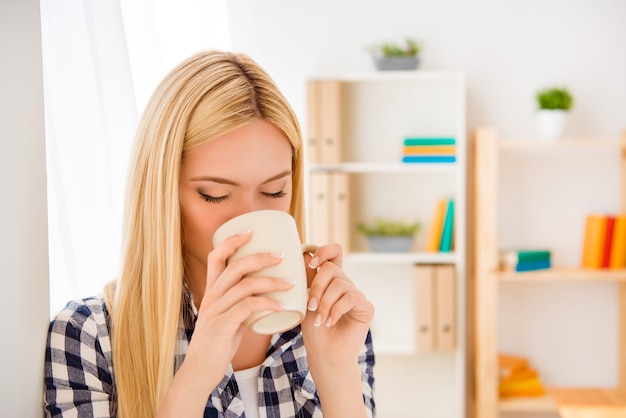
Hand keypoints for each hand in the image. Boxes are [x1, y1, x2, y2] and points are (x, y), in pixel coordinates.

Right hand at [183, 230, 291, 386]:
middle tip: (282, 255)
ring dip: (271, 281)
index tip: (251, 230)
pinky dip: (267, 303)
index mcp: (211, 291)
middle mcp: (212, 297)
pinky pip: (248, 308)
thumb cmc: (218, 343)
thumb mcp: (227, 317)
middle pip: (235, 266)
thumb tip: (264, 295)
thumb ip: (240, 304)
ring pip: (245, 285)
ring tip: (291, 283)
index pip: (216, 257)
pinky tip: (282, 305)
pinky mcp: (223, 326)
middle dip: (261, 257)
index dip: (232, 240)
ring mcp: (216, 311)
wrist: (200, 372)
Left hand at [301, 244, 373, 367]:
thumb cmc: (314, 330)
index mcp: (331, 280)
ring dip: (325, 303)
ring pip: (340, 285)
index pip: (334, 253)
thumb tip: (305, 254)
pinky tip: (330, 322)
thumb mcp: (306, 301)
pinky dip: (336, 311)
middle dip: (317, 287)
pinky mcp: (366, 308)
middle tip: (310, 306)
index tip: (311, 264)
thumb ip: (309, 280)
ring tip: (320, 320)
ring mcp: (357, 296)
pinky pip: (350, 298)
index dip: (324, 251)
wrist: (324, 355)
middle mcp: (346, 285)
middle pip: (332, 269)